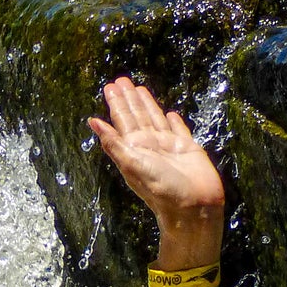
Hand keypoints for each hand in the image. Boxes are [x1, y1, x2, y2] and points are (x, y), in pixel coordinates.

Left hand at [88, 76, 223, 247]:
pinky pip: (179, 130)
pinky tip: (170, 113)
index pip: (122, 119)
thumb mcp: (132, 163)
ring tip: (140, 89)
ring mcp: (169, 146)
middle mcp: (150, 145)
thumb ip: (113, 142)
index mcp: (134, 147)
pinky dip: (174, 122)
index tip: (110, 86)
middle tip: (121, 80)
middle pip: (137, 116)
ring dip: (147, 104)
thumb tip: (92, 122)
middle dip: (129, 99)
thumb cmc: (161, 188)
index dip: (117, 103)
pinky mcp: (188, 148)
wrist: (193, 206)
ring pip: (155, 118)